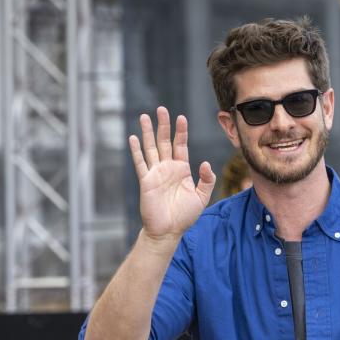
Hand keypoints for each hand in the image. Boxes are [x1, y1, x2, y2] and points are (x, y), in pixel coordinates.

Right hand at [129, 107, 215, 241]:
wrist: (169, 230)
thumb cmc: (185, 216)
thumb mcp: (201, 197)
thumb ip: (206, 180)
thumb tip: (205, 163)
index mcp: (182, 170)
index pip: (181, 146)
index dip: (181, 132)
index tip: (181, 117)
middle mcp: (168, 168)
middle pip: (164, 142)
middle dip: (163, 125)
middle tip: (161, 109)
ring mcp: (156, 173)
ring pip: (151, 148)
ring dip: (147, 132)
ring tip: (144, 116)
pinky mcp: (146, 181)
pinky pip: (140, 163)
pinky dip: (136, 151)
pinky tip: (133, 138)